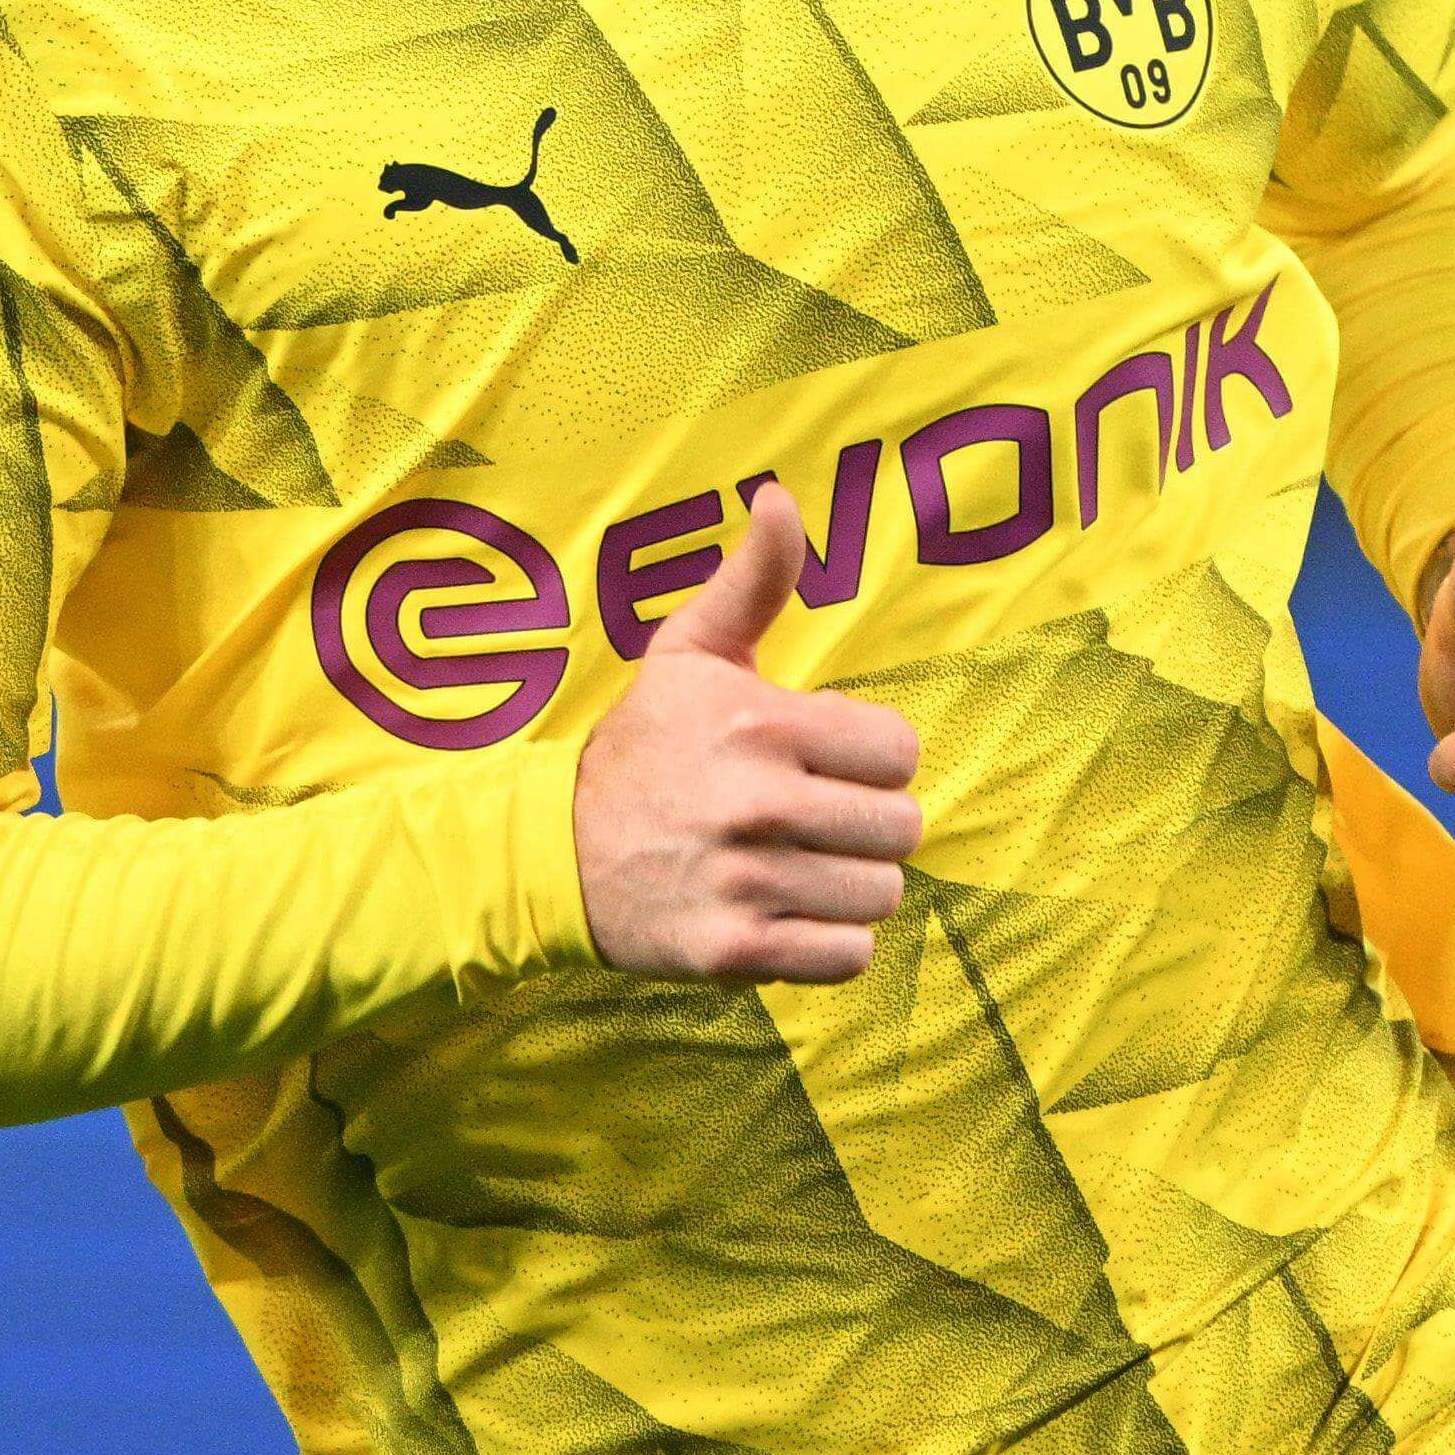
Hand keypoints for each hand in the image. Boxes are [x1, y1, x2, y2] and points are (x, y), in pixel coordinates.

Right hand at [573, 482, 924, 984]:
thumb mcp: (690, 654)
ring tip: (797, 865)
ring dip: (848, 884)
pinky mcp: (736, 953)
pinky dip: (827, 943)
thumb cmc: (643, 747)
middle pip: (901, 829)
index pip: (899, 753)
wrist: (553, 853)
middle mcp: (757, 804)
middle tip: (814, 819)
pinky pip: (848, 958)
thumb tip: (782, 496)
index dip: (868, 757)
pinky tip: (785, 911)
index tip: (822, 761)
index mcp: (760, 724)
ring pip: (879, 895)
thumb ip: (752, 580)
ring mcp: (747, 883)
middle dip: (866, 824)